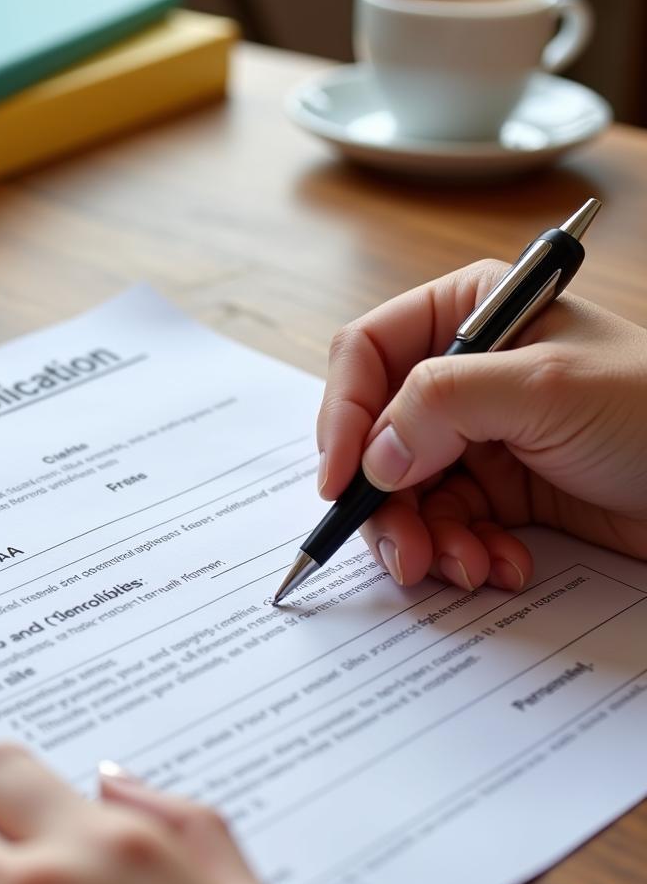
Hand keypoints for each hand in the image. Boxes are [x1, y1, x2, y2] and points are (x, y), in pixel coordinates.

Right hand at [317, 259, 646, 590]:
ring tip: (463, 568)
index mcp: (467, 315)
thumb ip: (441, 405)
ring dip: (425, 537)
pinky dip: (463, 551)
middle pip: (377, 435)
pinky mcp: (500, 488)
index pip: (367, 355)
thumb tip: (373, 458)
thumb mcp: (544, 387)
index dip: (344, 416)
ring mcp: (479, 434)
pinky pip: (447, 524)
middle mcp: (464, 373)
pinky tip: (501, 565)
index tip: (339, 481)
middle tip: (404, 553)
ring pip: (404, 490)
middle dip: (386, 501)